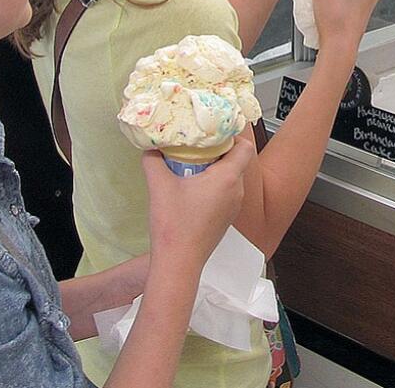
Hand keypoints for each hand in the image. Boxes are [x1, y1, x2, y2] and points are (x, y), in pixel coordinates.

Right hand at [141, 136, 253, 268]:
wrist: (179, 262)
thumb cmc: (174, 225)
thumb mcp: (159, 186)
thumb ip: (153, 160)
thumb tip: (150, 147)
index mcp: (228, 178)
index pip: (244, 147)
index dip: (232, 135)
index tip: (213, 132)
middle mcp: (237, 191)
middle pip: (236, 160)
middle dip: (218, 150)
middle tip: (197, 145)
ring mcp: (234, 207)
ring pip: (231, 177)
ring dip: (215, 169)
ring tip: (192, 165)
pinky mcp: (226, 219)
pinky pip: (226, 193)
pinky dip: (214, 186)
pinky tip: (192, 188)